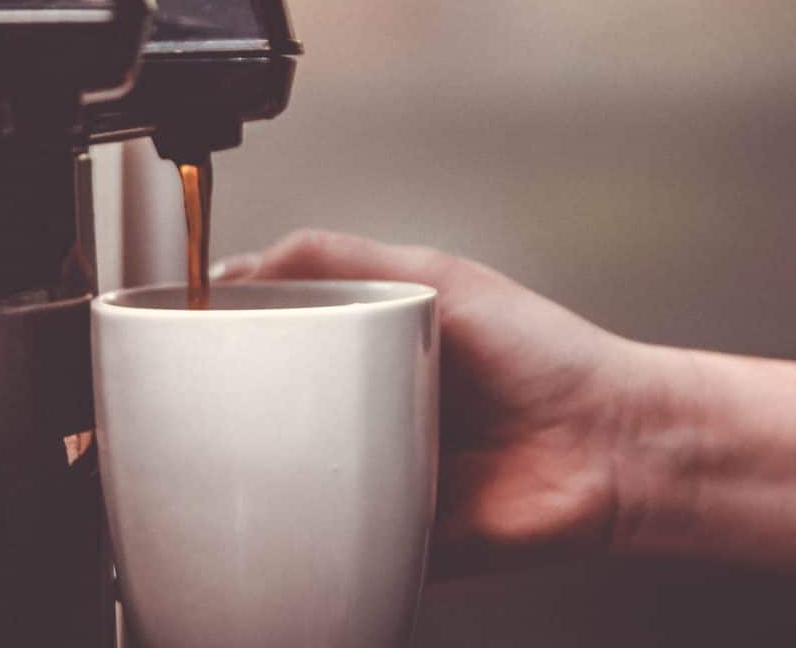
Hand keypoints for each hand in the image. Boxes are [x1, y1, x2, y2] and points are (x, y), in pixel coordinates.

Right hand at [215, 230, 671, 578]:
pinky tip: (279, 516)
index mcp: (369, 342)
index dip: (229, 335)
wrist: (613, 449)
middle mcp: (365, 406)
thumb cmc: (546, 358)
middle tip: (187, 402)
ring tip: (217, 455)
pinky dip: (303, 531)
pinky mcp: (388, 534)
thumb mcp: (435, 276)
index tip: (182, 334)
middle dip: (227, 405)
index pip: (279, 334)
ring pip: (290, 473)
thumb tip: (249, 264)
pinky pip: (328, 537)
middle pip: (272, 405)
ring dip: (257, 469)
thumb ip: (341, 257)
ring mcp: (375, 471)